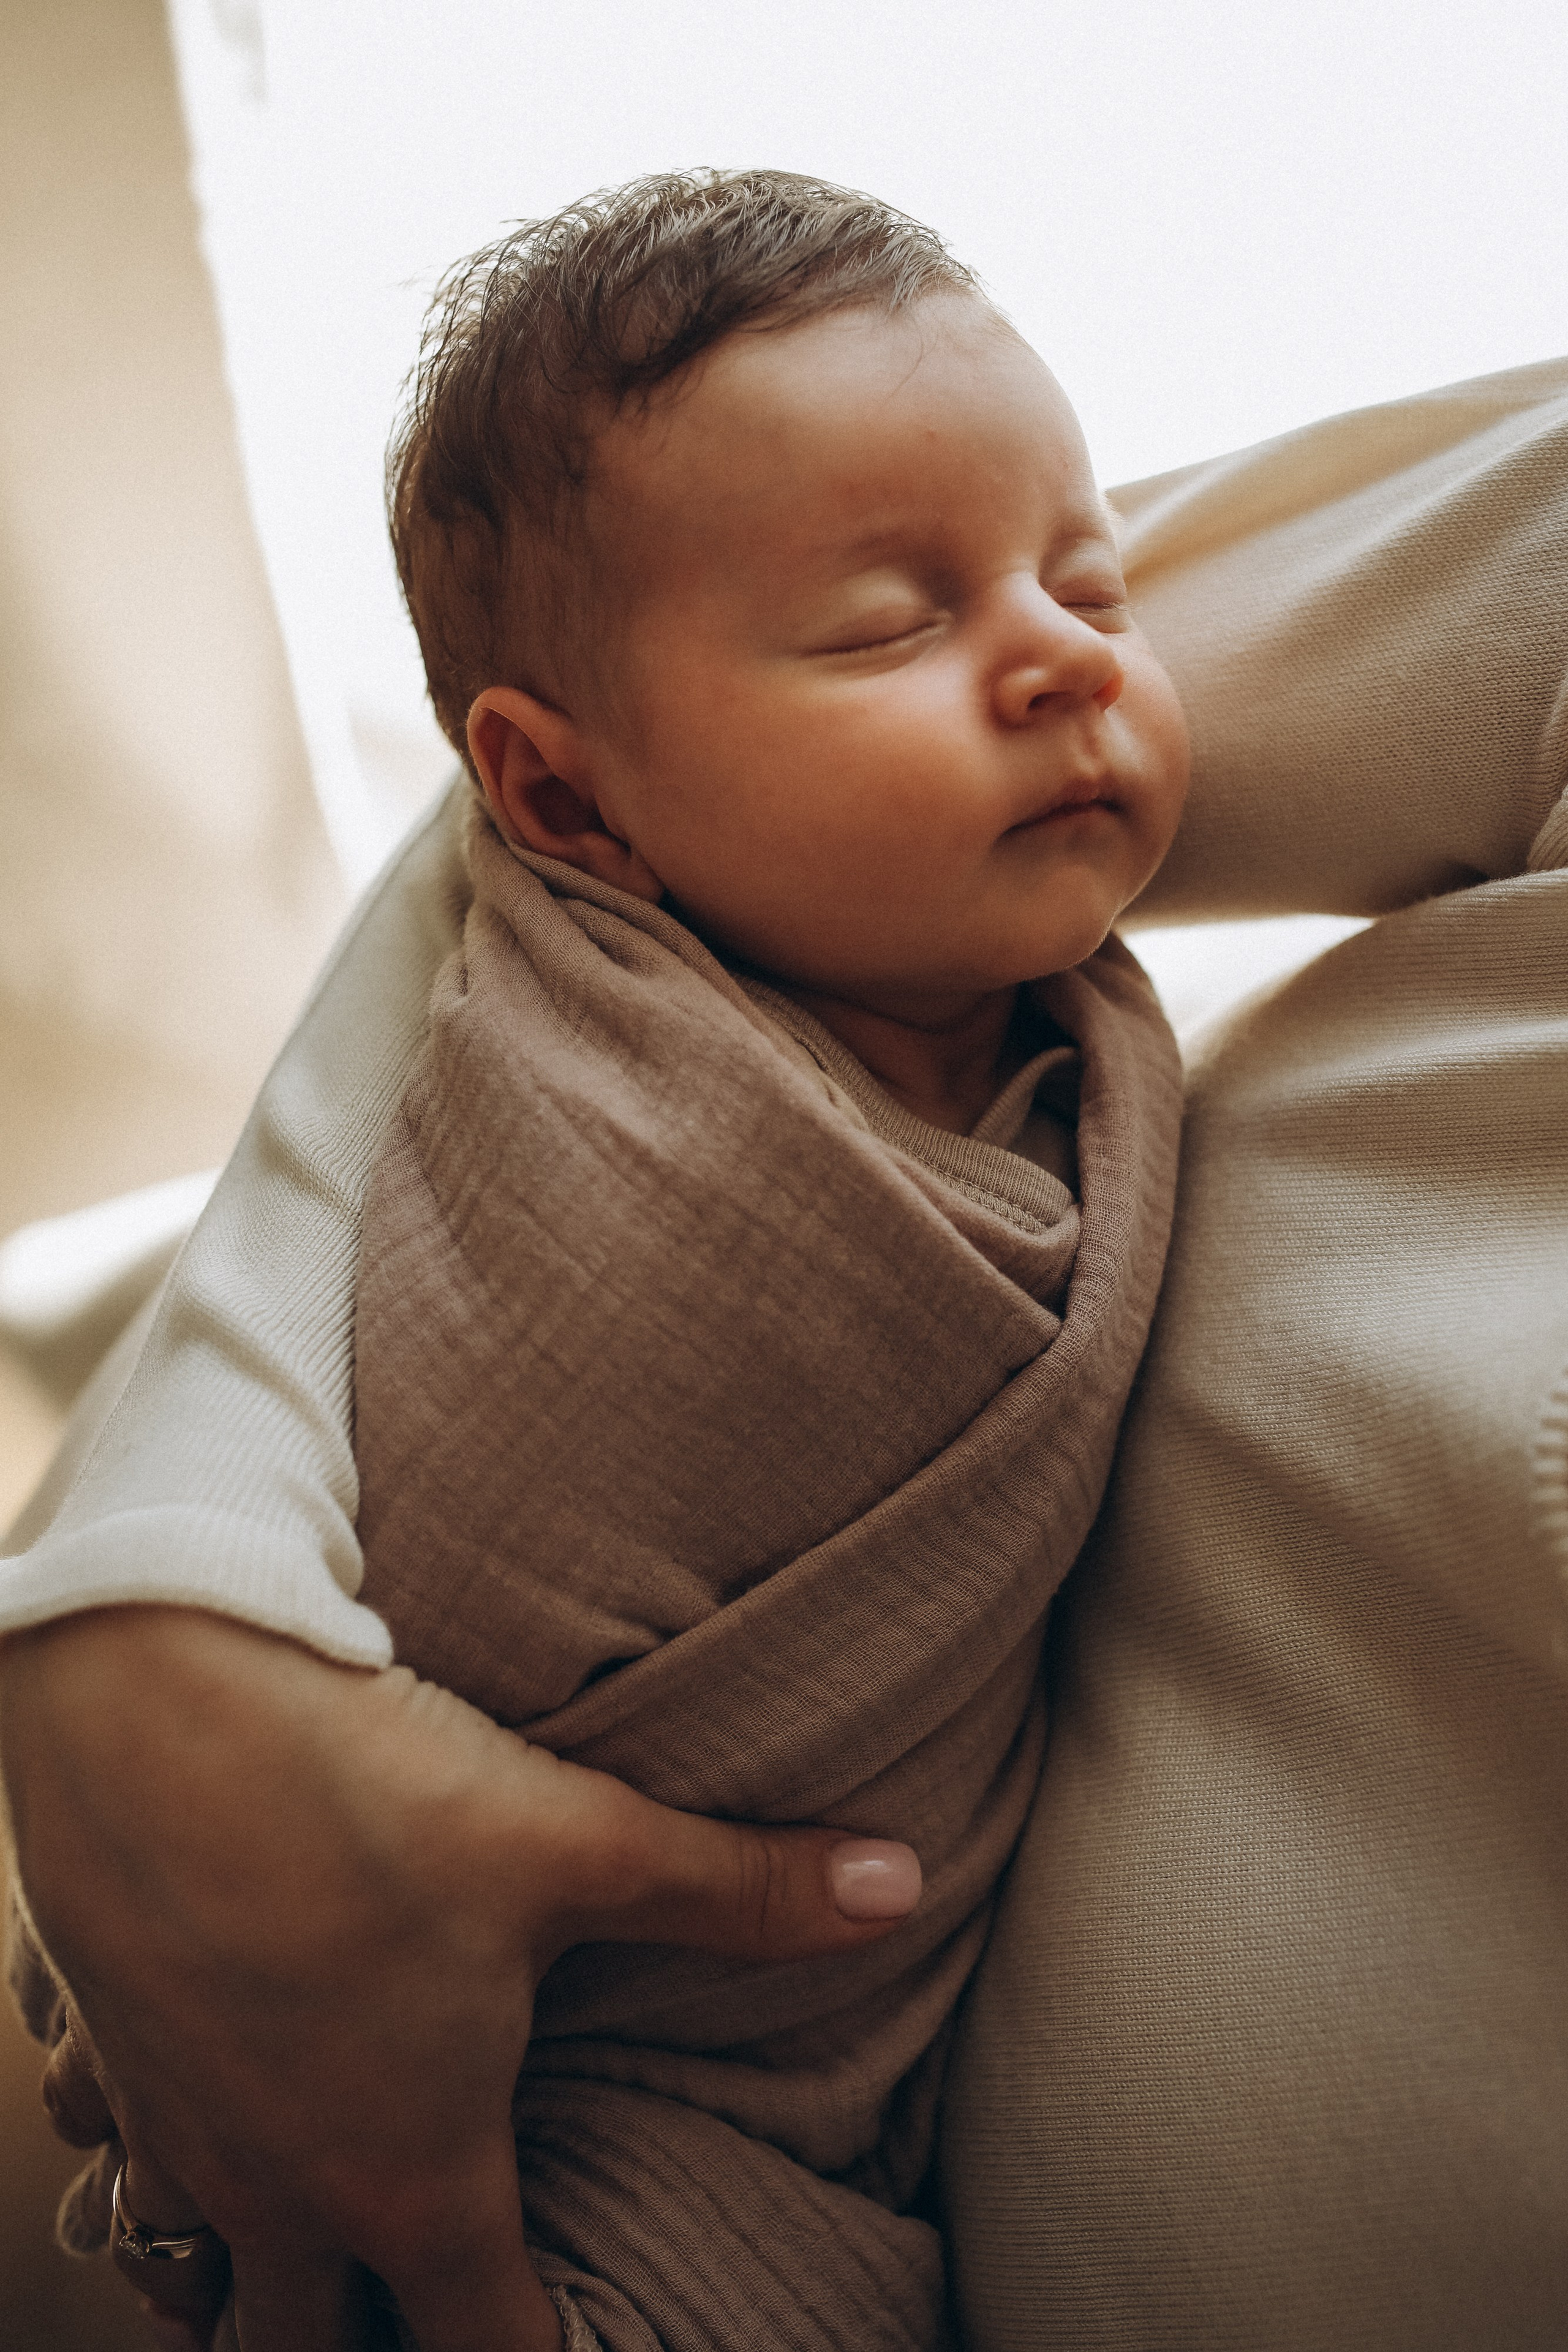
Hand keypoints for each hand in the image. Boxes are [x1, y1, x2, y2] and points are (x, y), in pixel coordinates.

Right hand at [2, 1608, 919, 2351]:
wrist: (154, 1702)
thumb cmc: (371, 1791)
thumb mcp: (576, 1842)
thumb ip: (738, 1889)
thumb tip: (901, 1882)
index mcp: (412, 2176)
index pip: (484, 2350)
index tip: (574, 2345)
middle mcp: (280, 2193)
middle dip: (377, 2346)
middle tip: (432, 2298)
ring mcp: (175, 2137)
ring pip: (204, 2279)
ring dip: (259, 2275)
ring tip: (318, 2235)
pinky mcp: (104, 2055)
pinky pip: (120, 2173)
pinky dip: (161, 2174)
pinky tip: (205, 2109)